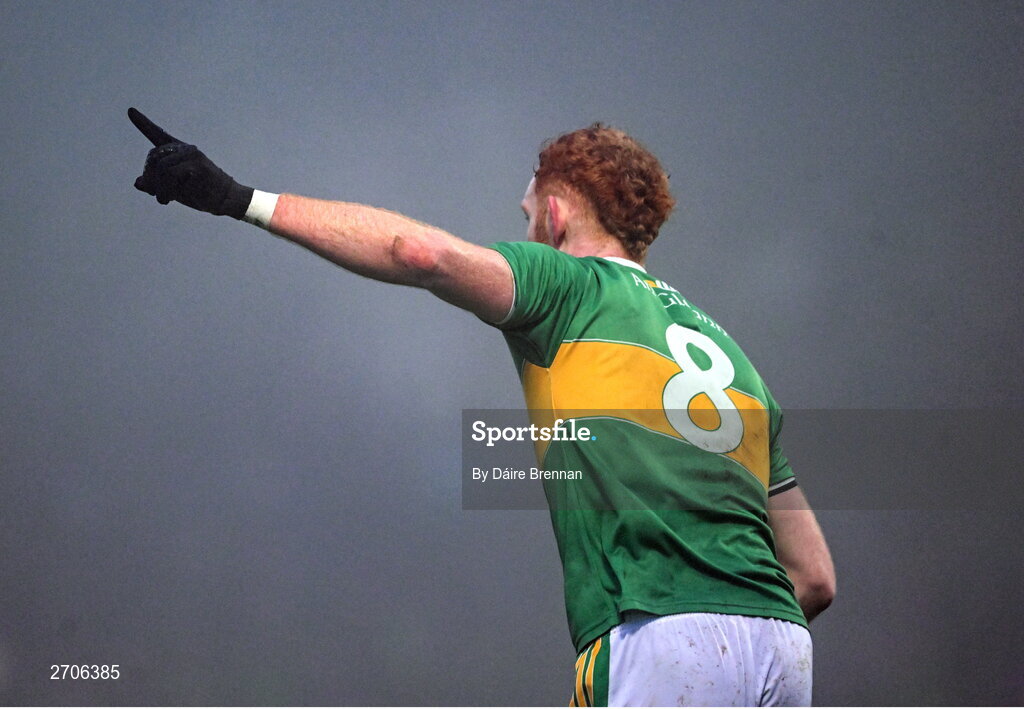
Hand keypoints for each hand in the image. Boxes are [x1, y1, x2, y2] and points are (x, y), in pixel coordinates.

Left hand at [129, 107, 252, 217]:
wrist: (225, 199)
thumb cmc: (200, 193)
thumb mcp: (174, 189)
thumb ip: (156, 184)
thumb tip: (138, 182)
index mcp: (179, 151)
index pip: (158, 134)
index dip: (143, 123)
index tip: (130, 111)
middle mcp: (185, 149)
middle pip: (154, 157)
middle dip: (150, 177)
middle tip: (155, 193)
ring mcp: (192, 156)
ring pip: (161, 168)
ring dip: (157, 187)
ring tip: (163, 199)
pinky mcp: (196, 166)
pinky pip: (170, 176)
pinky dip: (165, 190)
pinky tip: (169, 199)